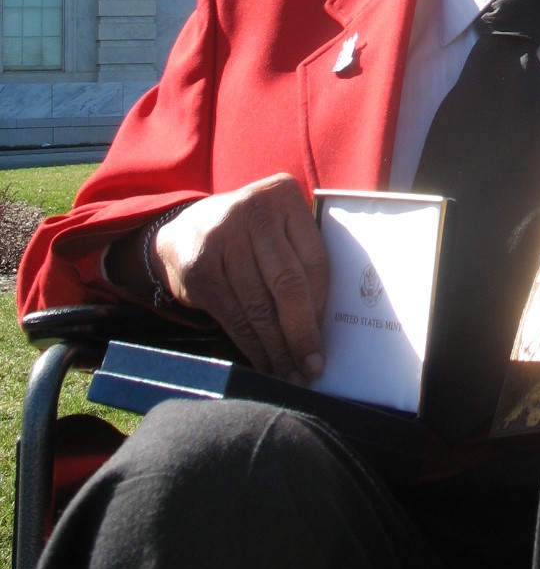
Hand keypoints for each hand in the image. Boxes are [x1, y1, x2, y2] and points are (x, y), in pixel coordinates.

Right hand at [150, 174, 328, 380]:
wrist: (183, 231)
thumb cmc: (247, 236)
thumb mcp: (275, 229)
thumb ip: (300, 256)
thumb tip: (326, 322)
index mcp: (283, 195)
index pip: (315, 259)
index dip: (321, 306)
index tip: (327, 340)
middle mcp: (254, 210)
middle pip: (288, 283)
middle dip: (301, 333)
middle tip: (311, 368)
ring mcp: (223, 237)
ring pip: (259, 306)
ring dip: (276, 348)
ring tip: (289, 374)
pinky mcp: (200, 268)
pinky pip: (233, 316)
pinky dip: (251, 346)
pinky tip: (263, 363)